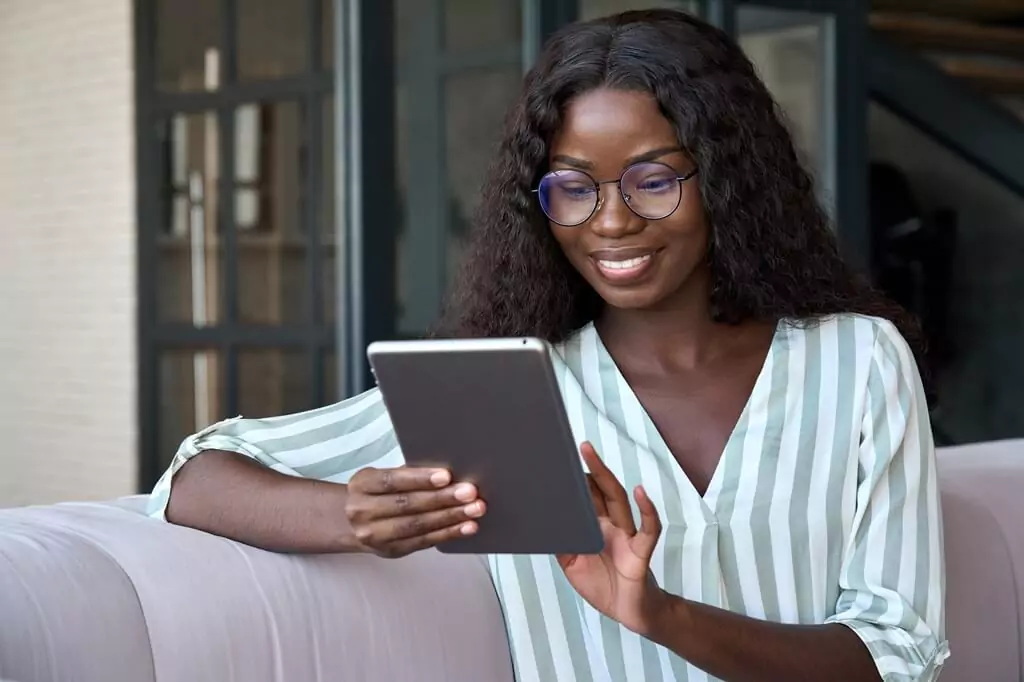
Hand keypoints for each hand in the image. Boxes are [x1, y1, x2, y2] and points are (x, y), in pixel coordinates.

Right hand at [345, 466, 485, 557]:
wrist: (352, 524)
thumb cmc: (377, 494)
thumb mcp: (381, 478)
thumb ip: (407, 475)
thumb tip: (448, 474)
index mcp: (362, 485)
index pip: (392, 480)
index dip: (420, 479)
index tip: (446, 476)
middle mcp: (363, 511)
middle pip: (408, 504)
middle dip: (443, 498)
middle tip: (470, 493)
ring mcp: (375, 535)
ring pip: (417, 525)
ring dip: (450, 517)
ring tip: (474, 510)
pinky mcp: (390, 551)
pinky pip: (423, 542)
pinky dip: (448, 533)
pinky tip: (466, 527)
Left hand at [557, 442, 666, 634]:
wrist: (628, 612)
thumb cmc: (602, 585)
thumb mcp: (572, 564)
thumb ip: (561, 542)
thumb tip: (542, 521)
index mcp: (595, 526)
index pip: (586, 496)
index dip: (576, 478)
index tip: (560, 459)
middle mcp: (611, 525)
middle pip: (601, 490)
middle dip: (591, 467)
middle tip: (578, 445)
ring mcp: (627, 535)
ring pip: (619, 500)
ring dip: (606, 476)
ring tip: (593, 456)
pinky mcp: (640, 551)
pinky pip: (648, 528)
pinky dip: (647, 509)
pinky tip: (640, 492)